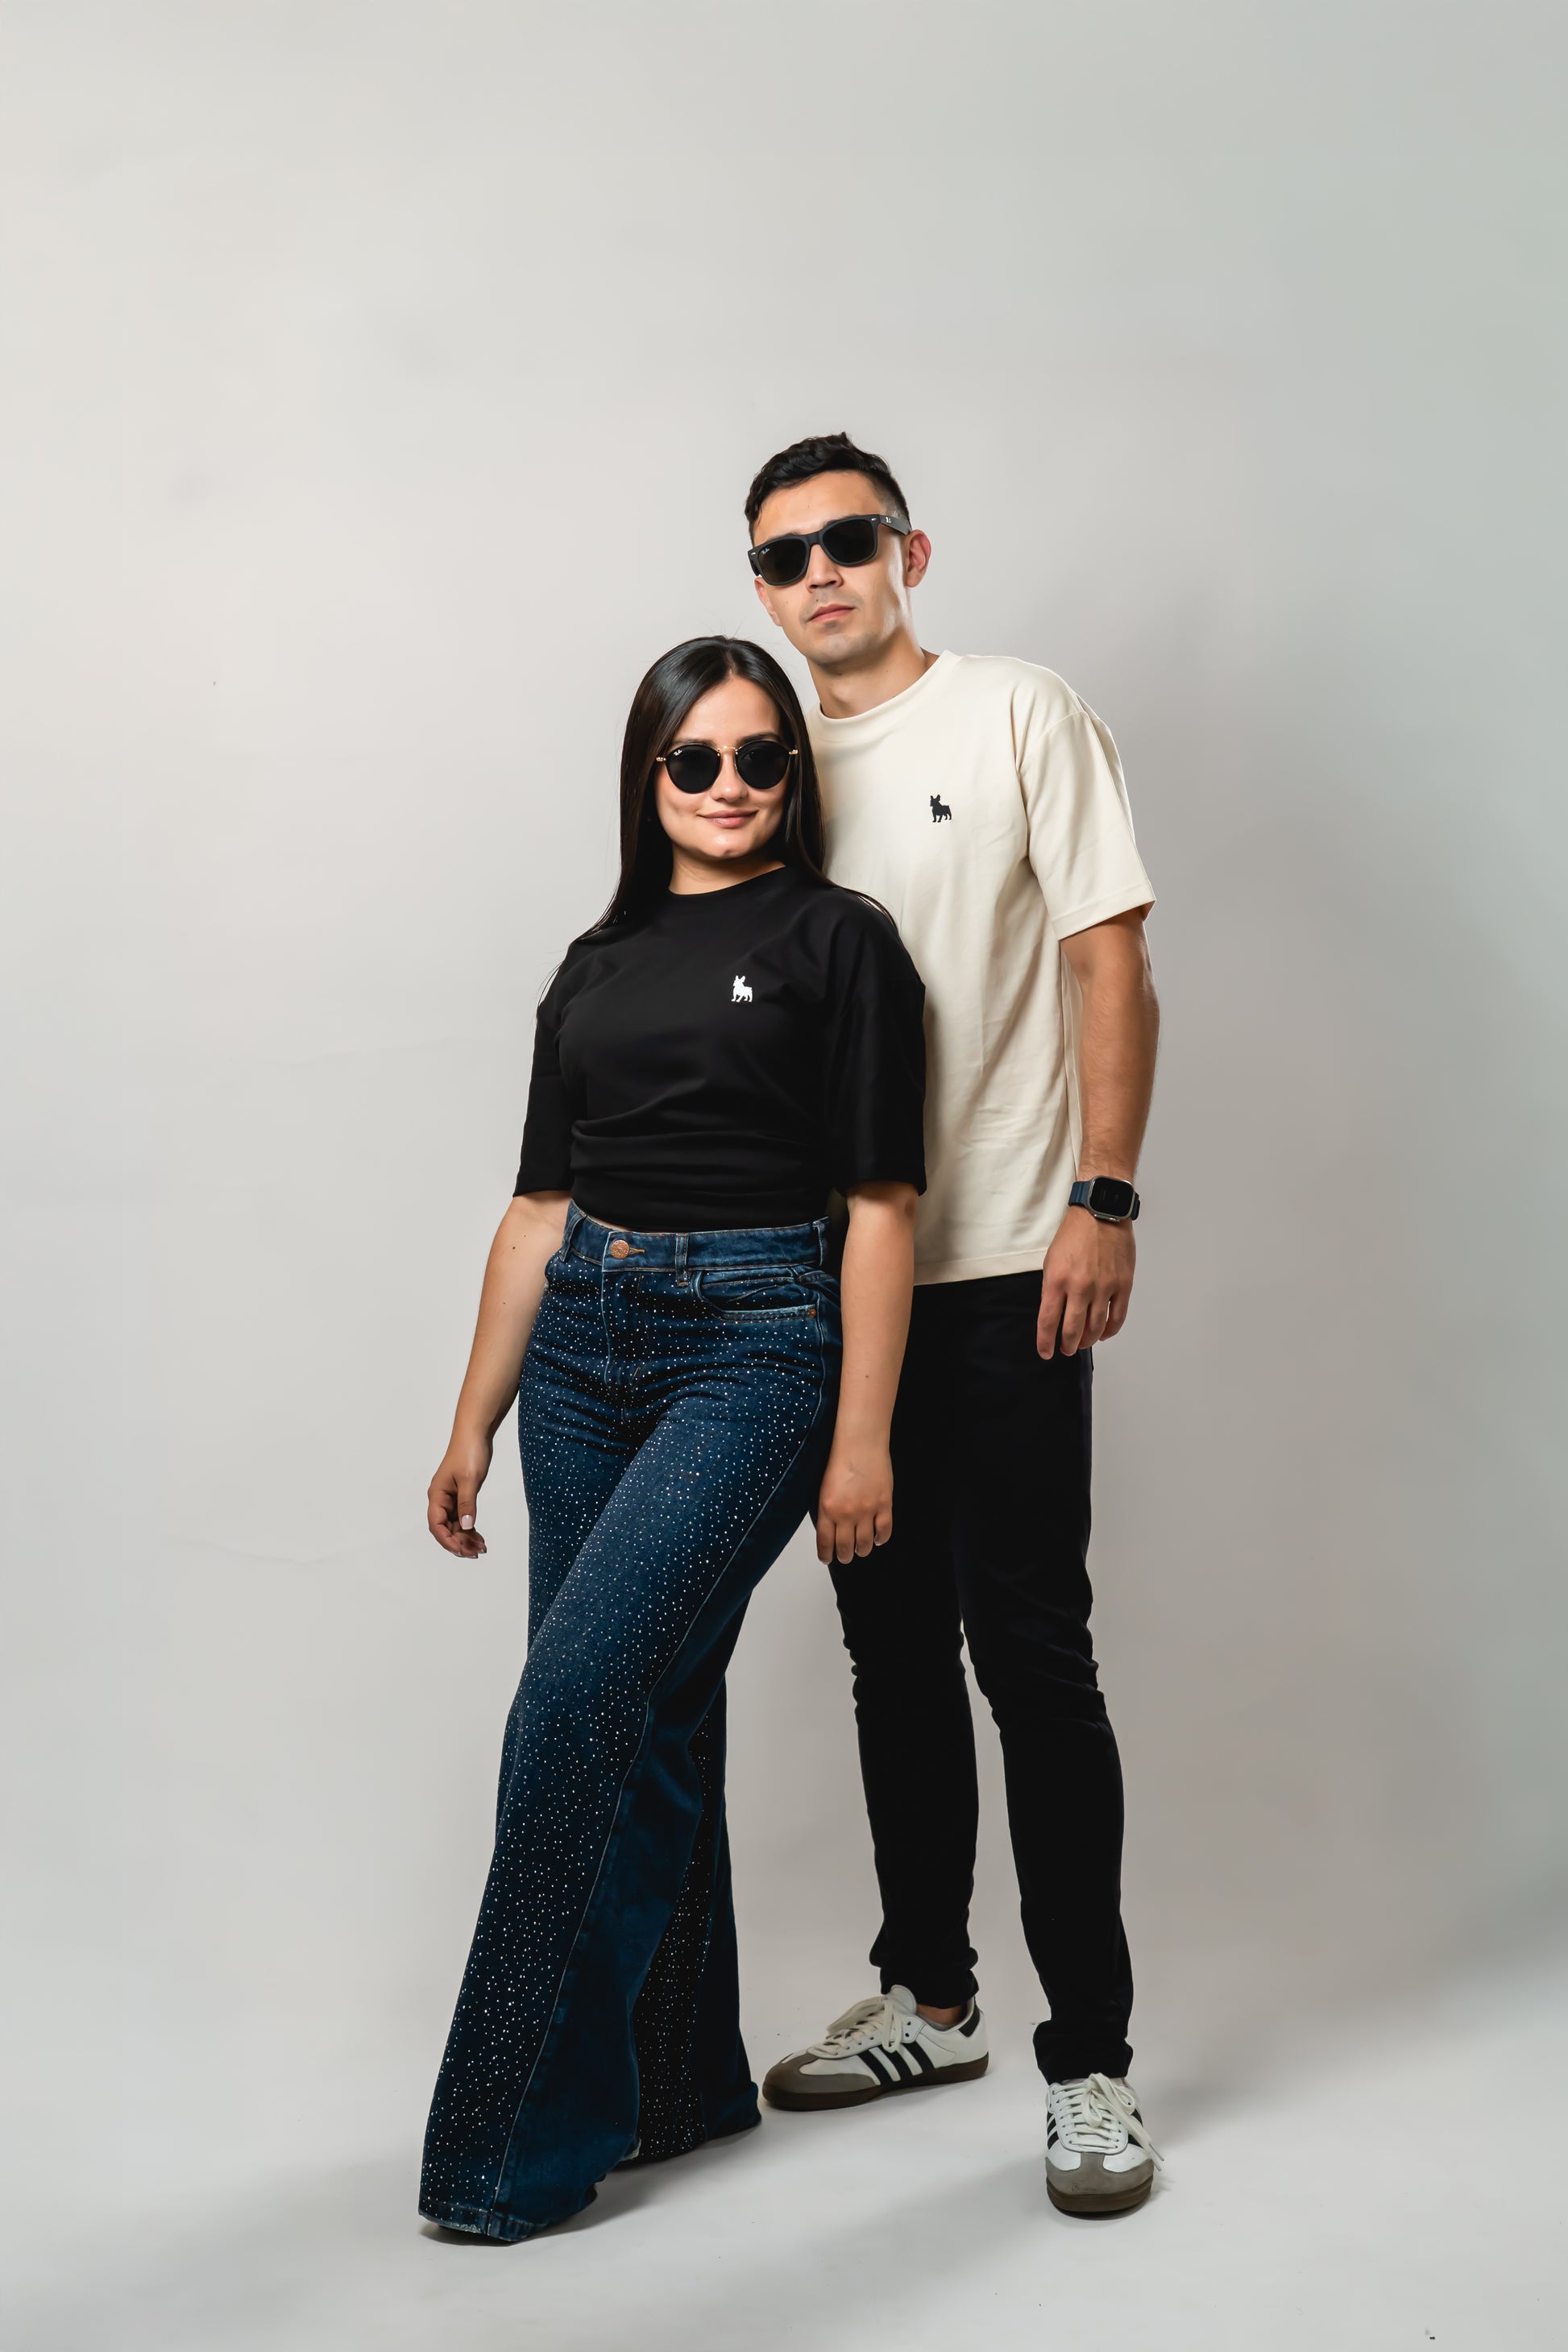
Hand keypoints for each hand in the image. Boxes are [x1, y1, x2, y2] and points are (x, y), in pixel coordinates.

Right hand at [427, 1429, 493, 1558]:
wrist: (476, 1433)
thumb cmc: (469, 1452)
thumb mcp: (469, 1480)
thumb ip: (467, 1504)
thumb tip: (465, 1527)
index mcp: (437, 1495)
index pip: (437, 1525)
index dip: (447, 1540)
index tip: (462, 1551)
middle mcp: (440, 1498)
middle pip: (445, 1528)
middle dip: (459, 1542)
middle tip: (476, 1553)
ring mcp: (450, 1498)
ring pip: (454, 1525)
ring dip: (465, 1538)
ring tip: (481, 1548)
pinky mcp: (461, 1495)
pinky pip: (462, 1517)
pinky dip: (469, 1528)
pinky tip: (479, 1537)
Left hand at [816, 1444, 893, 1564]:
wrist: (861, 1443)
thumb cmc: (841, 1458)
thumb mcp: (823, 1487)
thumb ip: (827, 1509)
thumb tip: (830, 1528)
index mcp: (827, 1508)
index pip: (825, 1542)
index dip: (826, 1555)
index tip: (827, 1558)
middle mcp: (846, 1513)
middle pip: (845, 1547)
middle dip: (845, 1556)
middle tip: (846, 1557)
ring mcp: (867, 1510)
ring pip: (864, 1543)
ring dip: (862, 1550)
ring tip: (861, 1550)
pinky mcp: (884, 1505)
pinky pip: (884, 1531)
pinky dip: (881, 1539)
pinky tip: (878, 1539)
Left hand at [1038, 1207, 1136, 1358]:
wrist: (1101, 1213)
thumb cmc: (1074, 1235)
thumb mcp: (1051, 1261)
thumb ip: (1052, 1289)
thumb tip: (1055, 1315)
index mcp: (1057, 1280)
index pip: (1048, 1322)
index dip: (1046, 1342)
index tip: (1046, 1352)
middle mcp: (1080, 1287)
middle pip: (1073, 1330)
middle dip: (1068, 1345)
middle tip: (1066, 1349)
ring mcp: (1104, 1287)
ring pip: (1096, 1328)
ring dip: (1088, 1341)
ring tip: (1083, 1343)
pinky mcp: (1123, 1285)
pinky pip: (1117, 1317)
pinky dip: (1109, 1330)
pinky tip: (1103, 1334)